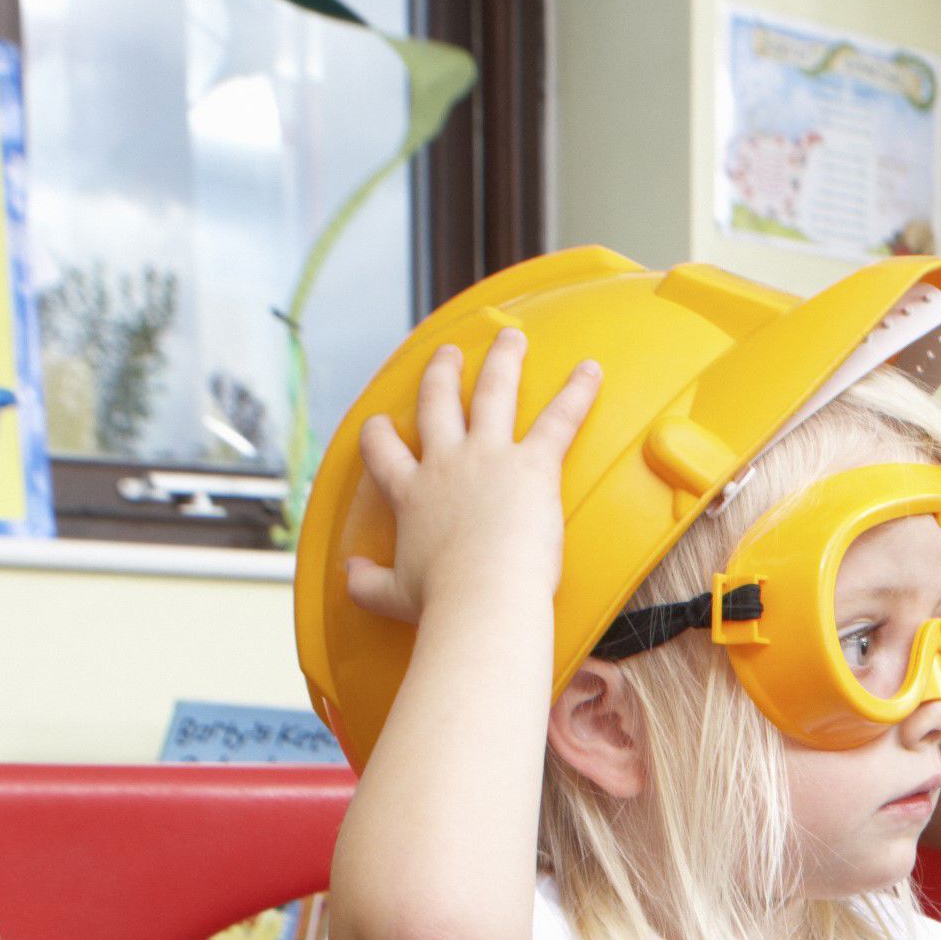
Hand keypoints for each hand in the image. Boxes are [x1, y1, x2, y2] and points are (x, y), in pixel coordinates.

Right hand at [339, 329, 602, 626]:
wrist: (482, 597)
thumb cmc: (442, 603)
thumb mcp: (391, 595)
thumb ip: (366, 583)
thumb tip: (349, 574)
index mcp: (411, 494)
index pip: (384, 452)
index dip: (379, 434)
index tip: (378, 422)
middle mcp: (445, 464)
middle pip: (438, 403)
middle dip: (441, 373)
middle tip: (447, 352)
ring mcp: (488, 456)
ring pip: (493, 392)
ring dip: (502, 360)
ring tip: (510, 337)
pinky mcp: (532, 463)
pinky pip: (559, 418)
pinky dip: (578, 393)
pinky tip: (591, 370)